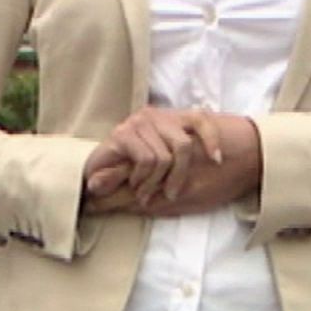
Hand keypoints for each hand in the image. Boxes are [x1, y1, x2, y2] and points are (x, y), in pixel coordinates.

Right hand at [83, 112, 261, 218]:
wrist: (93, 178)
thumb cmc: (133, 174)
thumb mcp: (163, 167)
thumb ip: (182, 160)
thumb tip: (217, 161)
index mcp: (168, 119)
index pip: (200, 118)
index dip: (212, 138)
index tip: (217, 161)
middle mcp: (154, 115)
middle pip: (184, 145)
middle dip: (180, 176)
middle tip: (171, 194)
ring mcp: (137, 123)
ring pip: (165, 157)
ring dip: (156, 183)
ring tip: (146, 192)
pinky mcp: (122, 134)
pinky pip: (147, 160)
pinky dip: (143, 179)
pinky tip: (135, 184)